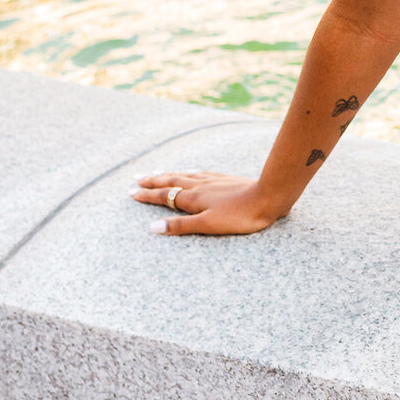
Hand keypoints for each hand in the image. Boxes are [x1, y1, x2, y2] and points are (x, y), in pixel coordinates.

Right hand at [130, 172, 287, 236]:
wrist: (268, 196)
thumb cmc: (240, 215)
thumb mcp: (208, 225)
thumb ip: (180, 226)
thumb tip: (153, 226)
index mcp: (193, 198)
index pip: (164, 195)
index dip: (147, 195)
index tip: (131, 192)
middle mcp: (200, 186)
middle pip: (172, 182)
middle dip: (153, 181)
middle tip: (137, 179)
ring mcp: (214, 180)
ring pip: (185, 176)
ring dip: (169, 175)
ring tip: (158, 173)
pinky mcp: (226, 179)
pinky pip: (202, 174)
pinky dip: (191, 173)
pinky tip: (193, 172)